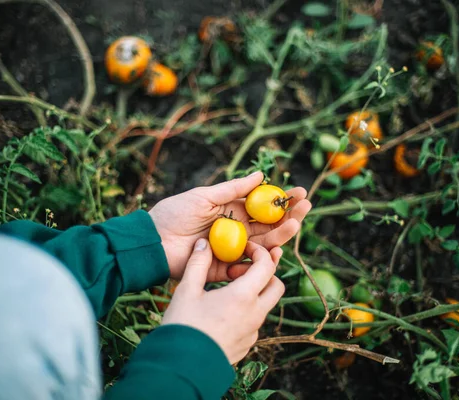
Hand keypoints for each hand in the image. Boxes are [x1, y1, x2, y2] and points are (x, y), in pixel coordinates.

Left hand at [149, 171, 311, 280]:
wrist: (152, 241)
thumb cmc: (174, 214)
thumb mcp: (204, 196)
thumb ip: (233, 189)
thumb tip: (261, 175)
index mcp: (232, 213)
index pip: (263, 207)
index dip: (282, 200)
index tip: (300, 192)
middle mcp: (236, 232)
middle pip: (269, 227)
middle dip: (289, 216)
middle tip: (306, 207)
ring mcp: (232, 251)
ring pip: (263, 246)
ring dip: (281, 236)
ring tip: (294, 224)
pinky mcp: (224, 270)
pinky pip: (247, 267)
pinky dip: (262, 261)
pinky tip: (275, 250)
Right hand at [162, 239, 284, 363]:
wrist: (182, 368)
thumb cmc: (183, 326)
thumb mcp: (186, 290)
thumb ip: (198, 263)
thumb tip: (204, 243)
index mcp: (244, 296)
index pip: (267, 266)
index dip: (260, 252)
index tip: (246, 249)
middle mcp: (255, 314)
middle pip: (276, 286)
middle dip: (265, 273)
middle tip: (240, 270)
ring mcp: (253, 332)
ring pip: (265, 305)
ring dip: (254, 293)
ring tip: (226, 291)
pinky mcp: (246, 345)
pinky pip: (254, 323)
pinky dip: (246, 311)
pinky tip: (222, 312)